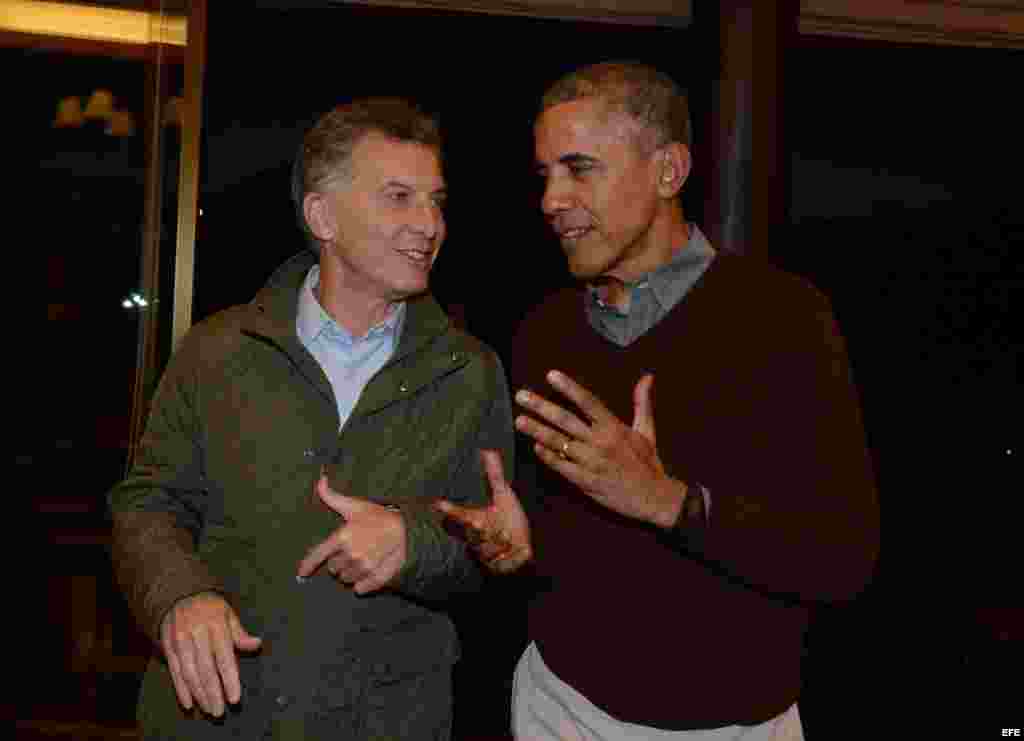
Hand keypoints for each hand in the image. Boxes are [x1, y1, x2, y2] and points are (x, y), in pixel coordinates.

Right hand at [160, 592, 261, 716]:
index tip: (234, 698)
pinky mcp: (168, 646)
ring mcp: (180, 640)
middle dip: (213, 692)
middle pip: (206, 669)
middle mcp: (196, 633)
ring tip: (209, 709)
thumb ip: (239, 633)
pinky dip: (181, 689)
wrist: (178, 594)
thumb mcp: (228, 614)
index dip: (230, 679)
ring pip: (189, 673)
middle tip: (220, 711)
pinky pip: (175, 671)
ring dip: (199, 694)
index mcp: (216, 624)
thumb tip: (257, 644)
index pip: (224, 657)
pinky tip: (189, 703)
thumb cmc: (210, 608)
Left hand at [296, 475, 406, 593]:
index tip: (302, 573)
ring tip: (362, 560)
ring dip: (350, 572)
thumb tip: (320, 480)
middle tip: (352, 552)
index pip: (318, 555)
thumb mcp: (355, 505)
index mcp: (342, 537)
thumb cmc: (379, 516)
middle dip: (339, 561)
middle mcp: (350, 554)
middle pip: (333, 568)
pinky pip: (360, 588)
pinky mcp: (374, 578)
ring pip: (346, 579)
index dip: (307, 565)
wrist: (406, 529)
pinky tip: (367, 573)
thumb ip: (332, 496)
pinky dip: (361, 584)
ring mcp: (363, 567)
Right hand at [434, 450, 531, 573]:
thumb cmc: (510, 519)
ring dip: (500, 541)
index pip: (458, 514)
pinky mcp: (496, 568)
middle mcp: (476, 538)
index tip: (438, 503)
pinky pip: (502, 561)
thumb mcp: (503, 495)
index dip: (449, 509)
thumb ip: (494, 475)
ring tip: (508, 537)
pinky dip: (511, 555)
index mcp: (475, 519)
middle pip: (474, 532)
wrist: (524, 544)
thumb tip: (487, 450)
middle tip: (481, 523)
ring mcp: (485, 554)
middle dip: (478, 529)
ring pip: (488, 547)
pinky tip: (516, 550)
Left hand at [515, 371, 685, 527]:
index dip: (569, 388)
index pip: (588, 402)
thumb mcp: (647, 430)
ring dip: (537, 431)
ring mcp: (591, 462)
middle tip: (521, 395)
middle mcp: (600, 442)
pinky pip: (562, 466)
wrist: (654, 498)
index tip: (550, 375)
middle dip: (541, 406)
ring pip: (559, 443)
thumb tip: (647, 376)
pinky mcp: (586, 481)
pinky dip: (548, 457)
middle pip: (566, 420)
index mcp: (614, 427)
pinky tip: (535, 447)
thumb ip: (642, 402)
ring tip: (519, 421)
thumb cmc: (648, 463)